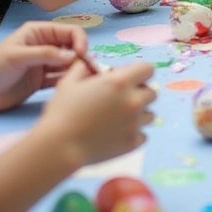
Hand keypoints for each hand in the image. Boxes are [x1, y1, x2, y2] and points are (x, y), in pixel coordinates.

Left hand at [0, 22, 89, 112]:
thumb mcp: (18, 57)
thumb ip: (46, 54)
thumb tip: (74, 56)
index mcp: (39, 33)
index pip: (68, 31)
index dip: (79, 41)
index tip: (82, 55)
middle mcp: (44, 46)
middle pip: (72, 47)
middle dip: (82, 56)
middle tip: (88, 70)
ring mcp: (44, 64)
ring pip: (69, 64)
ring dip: (78, 69)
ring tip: (84, 79)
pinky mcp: (42, 81)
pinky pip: (61, 78)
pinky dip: (69, 81)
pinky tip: (74, 86)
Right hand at [41, 60, 155, 166]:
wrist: (59, 146)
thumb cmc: (62, 112)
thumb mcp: (69, 82)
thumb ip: (83, 69)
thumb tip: (89, 65)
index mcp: (120, 82)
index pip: (148, 69)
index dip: (138, 72)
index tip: (127, 78)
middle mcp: (133, 101)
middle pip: (152, 92)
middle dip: (140, 93)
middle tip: (122, 99)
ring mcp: (135, 124)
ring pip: (150, 115)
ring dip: (139, 114)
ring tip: (119, 118)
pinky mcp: (132, 143)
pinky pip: (143, 135)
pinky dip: (134, 133)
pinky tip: (118, 133)